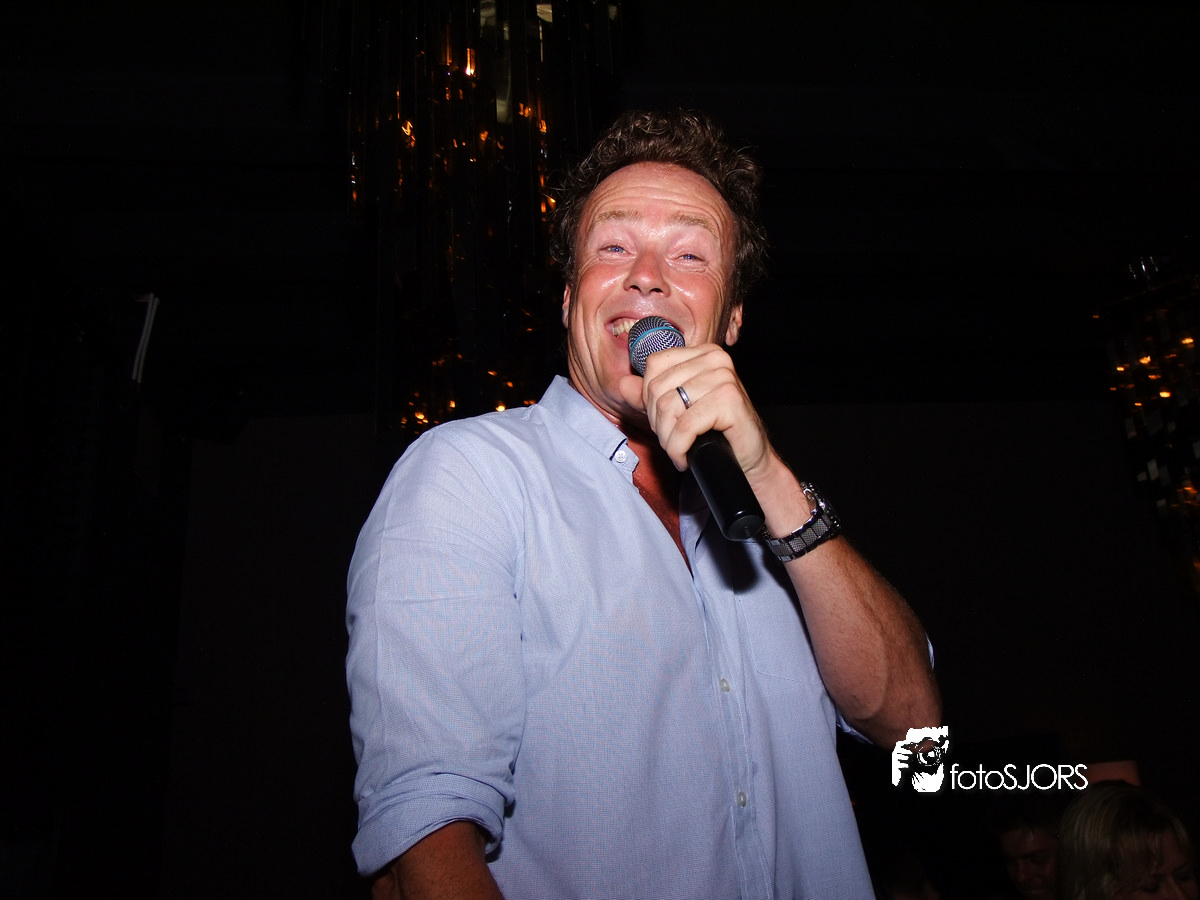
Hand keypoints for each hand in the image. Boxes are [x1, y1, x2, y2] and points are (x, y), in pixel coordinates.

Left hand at [617, 343, 772, 479]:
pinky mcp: (729, 400)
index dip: (650, 398)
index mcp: (702, 353)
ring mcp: (724, 377)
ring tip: (680, 449)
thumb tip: (623, 383)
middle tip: (674, 440)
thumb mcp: (678, 410)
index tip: (666, 421)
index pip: (654, 365)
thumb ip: (649, 396)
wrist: (747, 460)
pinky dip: (679, 448)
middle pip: (658, 388)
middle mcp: (715, 359)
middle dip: (659, 422)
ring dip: (668, 439)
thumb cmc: (715, 433)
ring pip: (669, 408)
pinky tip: (686, 457)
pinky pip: (685, 426)